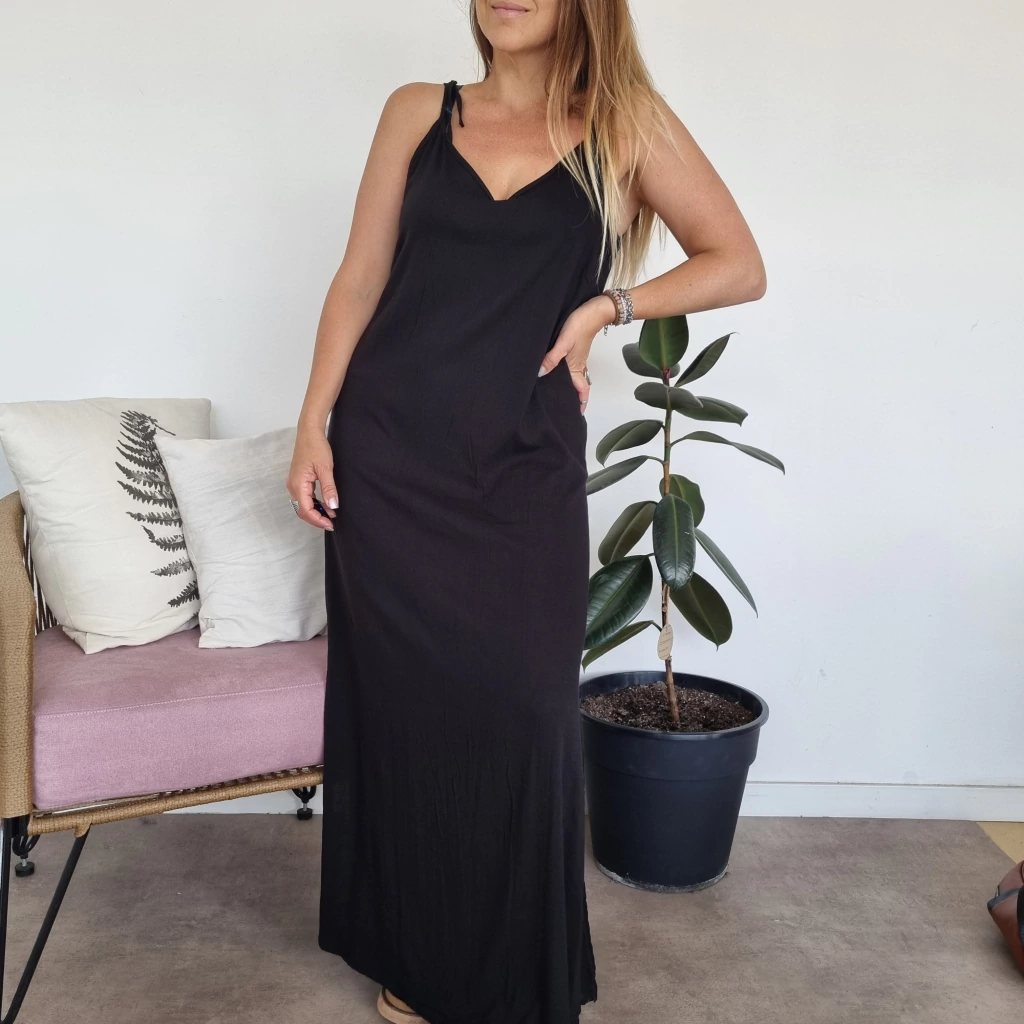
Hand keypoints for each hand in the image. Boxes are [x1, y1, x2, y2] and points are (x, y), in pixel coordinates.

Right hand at [287, 426, 337, 530]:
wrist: (309, 433)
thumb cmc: (316, 447)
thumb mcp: (326, 469)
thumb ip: (329, 489)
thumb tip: (333, 507)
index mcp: (297, 485)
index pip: (305, 510)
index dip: (318, 520)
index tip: (330, 524)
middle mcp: (293, 486)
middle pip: (302, 510)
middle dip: (316, 519)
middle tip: (331, 523)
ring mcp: (294, 483)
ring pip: (303, 505)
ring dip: (316, 511)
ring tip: (331, 514)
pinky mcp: (298, 480)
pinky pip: (305, 497)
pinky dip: (315, 503)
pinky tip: (326, 504)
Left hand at [537, 294, 616, 412]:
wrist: (594, 310)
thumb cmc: (580, 325)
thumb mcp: (564, 342)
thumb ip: (552, 358)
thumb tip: (540, 373)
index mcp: (577, 367)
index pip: (581, 390)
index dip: (581, 402)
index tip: (577, 413)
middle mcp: (579, 364)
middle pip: (578, 385)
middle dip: (574, 396)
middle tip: (566, 405)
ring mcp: (578, 356)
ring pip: (575, 376)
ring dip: (570, 384)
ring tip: (560, 390)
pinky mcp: (577, 348)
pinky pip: (573, 365)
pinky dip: (568, 372)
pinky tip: (558, 368)